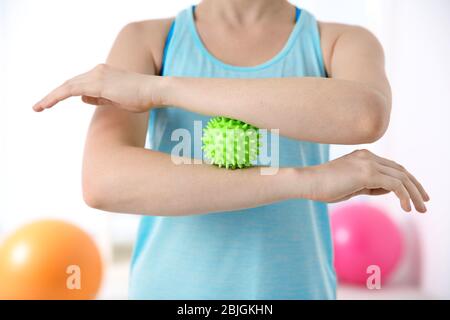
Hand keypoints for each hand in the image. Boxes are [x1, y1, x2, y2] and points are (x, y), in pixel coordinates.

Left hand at [33, 64, 162, 112]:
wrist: (154, 91)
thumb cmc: (142, 97)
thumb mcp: (117, 100)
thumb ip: (99, 98)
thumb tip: (83, 98)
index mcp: (103, 74)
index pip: (78, 83)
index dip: (63, 92)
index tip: (52, 103)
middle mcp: (97, 71)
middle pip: (69, 83)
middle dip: (53, 95)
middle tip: (39, 106)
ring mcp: (96, 75)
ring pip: (67, 85)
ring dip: (51, 96)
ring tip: (39, 107)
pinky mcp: (97, 83)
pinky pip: (70, 89)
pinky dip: (57, 96)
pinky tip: (48, 104)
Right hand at [304, 149, 429, 212]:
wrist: (307, 182)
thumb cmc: (323, 187)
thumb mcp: (351, 186)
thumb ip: (369, 185)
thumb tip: (387, 190)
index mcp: (363, 156)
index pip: (392, 167)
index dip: (407, 181)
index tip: (414, 195)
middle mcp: (368, 156)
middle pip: (401, 170)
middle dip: (416, 187)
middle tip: (424, 203)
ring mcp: (368, 162)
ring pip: (402, 177)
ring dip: (414, 194)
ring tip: (420, 209)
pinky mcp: (367, 173)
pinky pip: (394, 185)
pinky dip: (404, 196)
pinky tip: (406, 208)